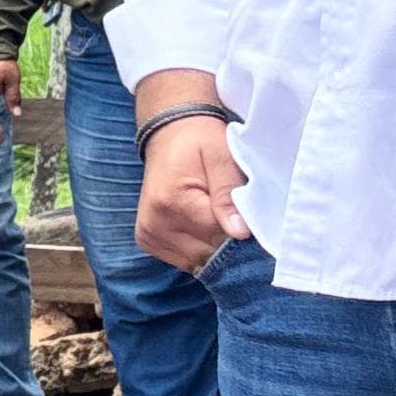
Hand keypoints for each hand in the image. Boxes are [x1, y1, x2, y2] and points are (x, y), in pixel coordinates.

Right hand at [136, 111, 249, 270]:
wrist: (169, 133)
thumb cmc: (199, 141)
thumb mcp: (221, 156)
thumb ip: (228, 194)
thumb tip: (239, 232)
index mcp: (173, 202)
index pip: (220, 236)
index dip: (240, 228)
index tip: (247, 212)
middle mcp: (156, 224)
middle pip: (208, 254)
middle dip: (227, 240)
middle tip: (235, 214)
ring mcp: (149, 235)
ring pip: (197, 262)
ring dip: (213, 247)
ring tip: (217, 217)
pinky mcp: (147, 240)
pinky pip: (185, 260)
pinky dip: (199, 248)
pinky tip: (203, 226)